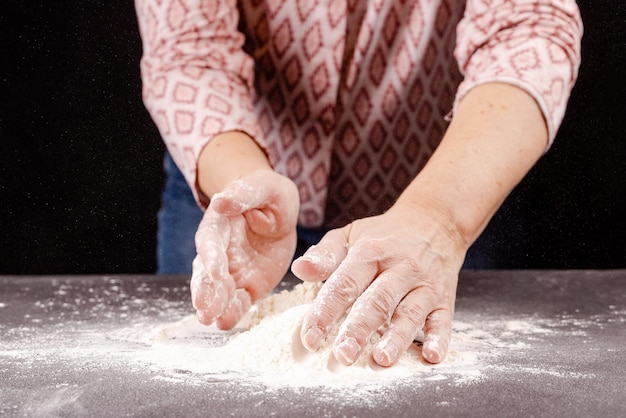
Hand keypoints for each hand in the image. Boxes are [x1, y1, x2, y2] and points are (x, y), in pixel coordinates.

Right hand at [191, 169, 298, 329]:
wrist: (280, 211)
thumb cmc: (269, 193)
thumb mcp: (263, 187)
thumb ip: (243, 194)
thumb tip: (219, 202)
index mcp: (219, 224)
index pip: (211, 241)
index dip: (212, 256)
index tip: (216, 270)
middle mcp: (219, 251)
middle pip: (207, 272)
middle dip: (205, 289)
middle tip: (203, 307)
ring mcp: (232, 270)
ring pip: (219, 291)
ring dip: (214, 306)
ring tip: (210, 320)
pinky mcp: (247, 284)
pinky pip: (238, 301)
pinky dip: (232, 312)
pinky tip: (225, 324)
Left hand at [291, 203, 465, 366]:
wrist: (436, 221)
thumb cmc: (385, 235)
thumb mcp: (352, 235)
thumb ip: (326, 254)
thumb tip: (299, 268)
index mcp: (371, 252)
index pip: (345, 284)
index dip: (326, 312)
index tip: (309, 339)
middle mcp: (399, 268)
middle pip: (377, 301)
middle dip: (358, 331)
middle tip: (341, 357)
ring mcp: (424, 284)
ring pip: (410, 313)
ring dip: (396, 339)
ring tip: (381, 360)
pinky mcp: (444, 299)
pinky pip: (444, 320)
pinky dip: (439, 339)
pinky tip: (431, 357)